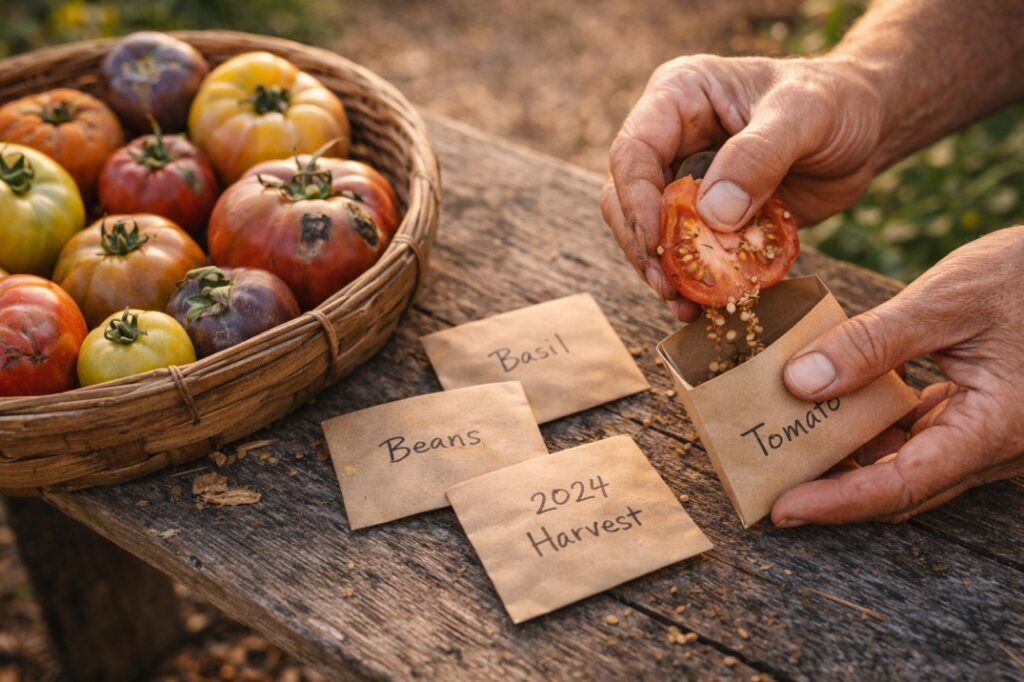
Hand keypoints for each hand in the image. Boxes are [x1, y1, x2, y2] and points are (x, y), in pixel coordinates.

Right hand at [601, 54, 882, 319]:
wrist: (867, 127)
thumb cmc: (837, 102)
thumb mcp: (805, 115)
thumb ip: (759, 156)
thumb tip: (712, 214)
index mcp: (678, 97)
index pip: (633, 152)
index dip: (636, 202)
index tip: (657, 247)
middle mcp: (670, 138)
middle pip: (625, 198)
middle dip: (643, 245)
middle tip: (669, 286)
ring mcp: (684, 179)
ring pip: (647, 231)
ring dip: (663, 271)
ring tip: (686, 305)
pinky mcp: (706, 216)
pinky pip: (684, 252)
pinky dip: (691, 281)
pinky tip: (703, 306)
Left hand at [773, 227, 1023, 524]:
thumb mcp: (950, 298)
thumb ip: (874, 343)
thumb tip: (799, 382)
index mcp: (997, 429)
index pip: (902, 486)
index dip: (837, 503)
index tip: (781, 510)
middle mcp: (998, 446)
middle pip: (902, 486)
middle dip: (834, 489)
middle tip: (768, 480)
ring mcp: (995, 434)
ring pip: (912, 465)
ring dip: (853, 459)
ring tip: (789, 443)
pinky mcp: (988, 415)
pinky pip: (926, 438)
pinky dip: (879, 432)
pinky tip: (837, 411)